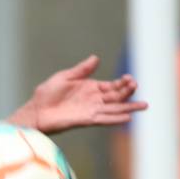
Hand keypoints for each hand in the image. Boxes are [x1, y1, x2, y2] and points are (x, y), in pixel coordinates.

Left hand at [14, 55, 147, 133]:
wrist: (35, 111)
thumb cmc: (46, 94)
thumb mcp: (65, 77)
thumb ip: (81, 70)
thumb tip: (96, 58)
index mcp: (91, 88)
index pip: (112, 85)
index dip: (123, 82)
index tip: (130, 78)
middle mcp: (94, 100)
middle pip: (117, 96)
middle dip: (128, 92)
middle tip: (137, 86)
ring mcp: (91, 110)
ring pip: (114, 108)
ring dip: (128, 107)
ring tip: (144, 105)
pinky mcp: (85, 120)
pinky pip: (104, 119)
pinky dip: (115, 119)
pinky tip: (127, 118)